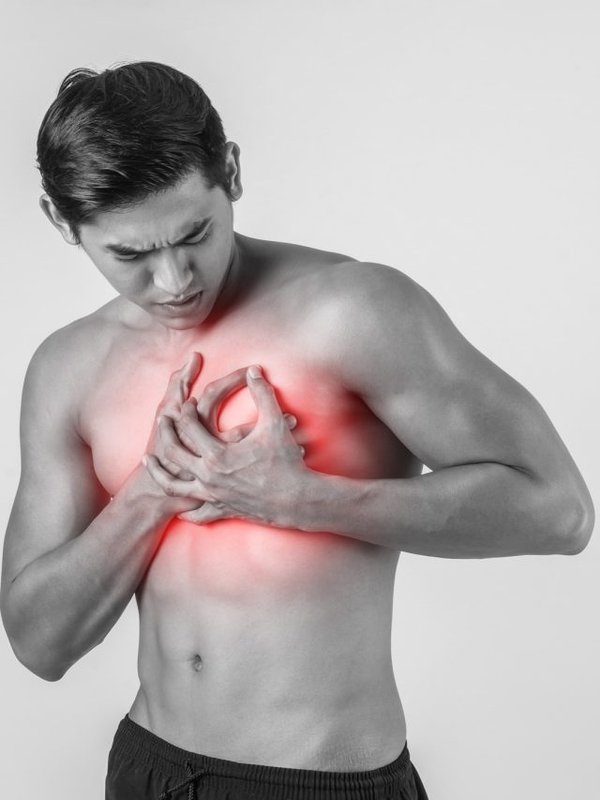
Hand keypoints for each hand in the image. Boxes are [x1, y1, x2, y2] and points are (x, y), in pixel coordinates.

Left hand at [143, 365, 304, 525]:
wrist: (297, 500)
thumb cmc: (287, 462)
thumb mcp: (275, 424)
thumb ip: (262, 394)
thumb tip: (254, 371)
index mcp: (218, 453)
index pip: (189, 426)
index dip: (186, 410)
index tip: (187, 402)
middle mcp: (208, 476)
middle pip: (174, 452)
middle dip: (166, 434)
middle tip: (163, 421)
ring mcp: (212, 496)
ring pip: (174, 486)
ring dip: (159, 472)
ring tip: (150, 461)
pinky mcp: (221, 510)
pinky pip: (196, 514)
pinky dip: (185, 509)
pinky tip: (179, 503)